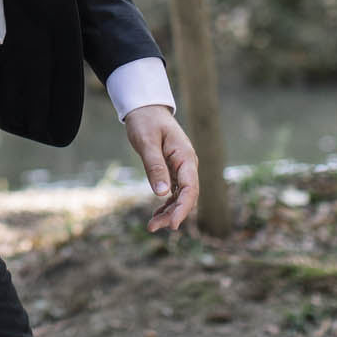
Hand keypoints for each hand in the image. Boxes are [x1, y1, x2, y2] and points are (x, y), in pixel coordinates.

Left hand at [122, 104, 197, 232]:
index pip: (190, 188)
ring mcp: (182, 168)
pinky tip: (156, 214)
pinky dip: (166, 204)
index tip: (172, 224)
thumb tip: (162, 193)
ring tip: (151, 226)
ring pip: (180, 197)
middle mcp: (188, 165)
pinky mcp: (173, 170)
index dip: (183, 209)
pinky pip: (174, 192)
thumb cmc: (145, 121)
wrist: (145, 108)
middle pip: (187, 196)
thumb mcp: (147, 142)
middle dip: (173, 214)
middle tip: (153, 227)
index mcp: (185, 157)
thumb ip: (155, 166)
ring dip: (168, 212)